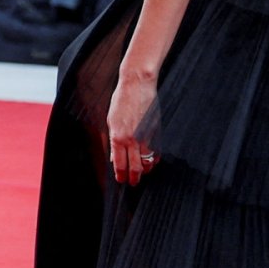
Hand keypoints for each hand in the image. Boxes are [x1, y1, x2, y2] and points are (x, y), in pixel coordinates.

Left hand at [107, 71, 158, 185]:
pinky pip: (156, 152)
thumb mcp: (111, 121)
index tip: (121, 180)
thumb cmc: (121, 101)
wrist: (137, 85)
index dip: (121, 176)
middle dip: (134, 179)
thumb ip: (113, 141)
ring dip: (145, 171)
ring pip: (148, 163)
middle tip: (133, 183)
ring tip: (141, 173)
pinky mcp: (157, 132)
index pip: (120, 164)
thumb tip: (114, 157)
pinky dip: (154, 160)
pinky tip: (150, 161)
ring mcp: (147, 136)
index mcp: (118, 137)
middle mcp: (133, 140)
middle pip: (135, 168)